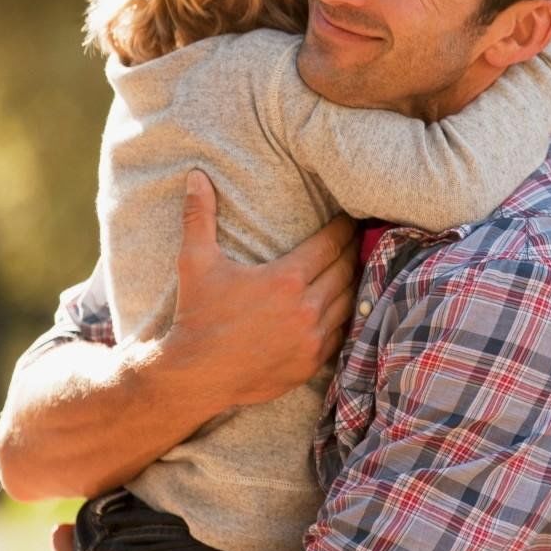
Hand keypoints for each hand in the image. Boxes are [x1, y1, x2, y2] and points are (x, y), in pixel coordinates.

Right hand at [162, 170, 358, 410]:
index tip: (349, 218)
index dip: (343, 228)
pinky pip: (341, 333)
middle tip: (356, 238)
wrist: (194, 375)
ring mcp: (313, 338)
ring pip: (348, 301)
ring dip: (351, 283)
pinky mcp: (312, 362)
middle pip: (346, 270)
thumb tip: (195, 175)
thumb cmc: (196, 315)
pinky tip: (341, 305)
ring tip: (353, 268)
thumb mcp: (195, 261)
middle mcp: (307, 308)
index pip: (331, 244)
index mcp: (286, 279)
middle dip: (351, 251)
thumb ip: (199, 215)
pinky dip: (343, 316)